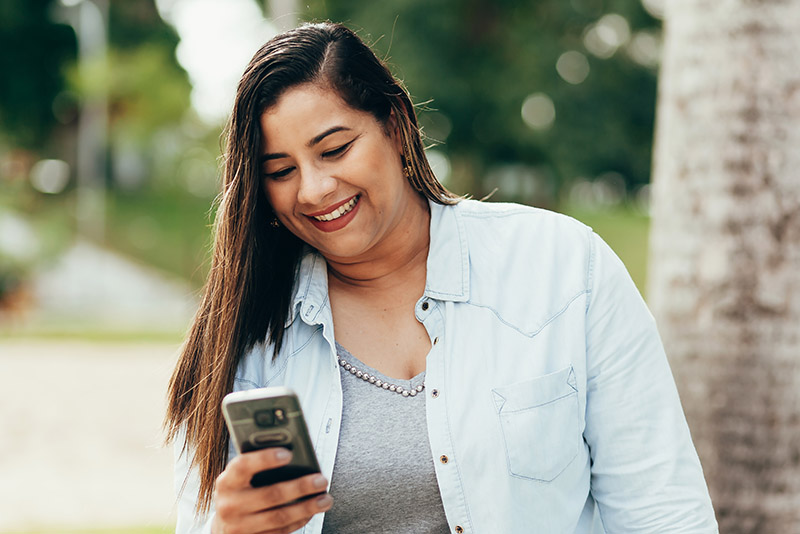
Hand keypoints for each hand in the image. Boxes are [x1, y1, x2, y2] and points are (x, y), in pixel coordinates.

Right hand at [212, 448, 332, 533]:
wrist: (223, 526)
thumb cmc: (238, 492)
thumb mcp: (239, 477)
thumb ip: (258, 466)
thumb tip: (293, 453)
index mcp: (226, 482)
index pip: (243, 466)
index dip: (265, 459)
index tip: (288, 453)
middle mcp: (229, 505)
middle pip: (270, 495)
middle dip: (300, 487)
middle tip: (321, 480)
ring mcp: (240, 526)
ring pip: (279, 516)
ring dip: (306, 507)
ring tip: (325, 499)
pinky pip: (280, 531)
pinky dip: (299, 521)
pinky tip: (311, 512)